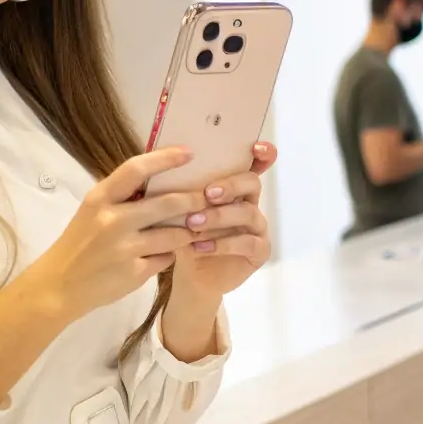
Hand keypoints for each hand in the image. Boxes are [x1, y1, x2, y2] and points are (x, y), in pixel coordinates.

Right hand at [25, 148, 204, 322]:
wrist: (60, 285)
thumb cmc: (79, 243)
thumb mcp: (92, 211)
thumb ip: (121, 196)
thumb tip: (161, 179)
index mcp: (100, 198)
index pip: (136, 169)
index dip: (165, 159)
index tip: (188, 153)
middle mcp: (112, 220)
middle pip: (166, 203)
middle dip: (193, 200)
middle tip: (207, 198)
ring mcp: (125, 248)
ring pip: (174, 233)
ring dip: (187, 231)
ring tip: (191, 229)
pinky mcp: (135, 272)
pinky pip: (166, 257)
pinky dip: (169, 254)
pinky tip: (164, 254)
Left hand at [173, 141, 276, 299]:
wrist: (190, 276)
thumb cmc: (184, 235)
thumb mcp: (179, 210)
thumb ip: (180, 187)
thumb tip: (160, 160)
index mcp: (233, 187)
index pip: (255, 164)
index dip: (261, 154)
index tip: (255, 147)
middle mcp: (250, 202)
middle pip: (251, 183)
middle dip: (230, 185)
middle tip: (207, 193)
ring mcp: (258, 227)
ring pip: (249, 213)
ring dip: (219, 216)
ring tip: (192, 224)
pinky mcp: (260, 250)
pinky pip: (248, 242)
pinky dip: (222, 244)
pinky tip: (198, 246)